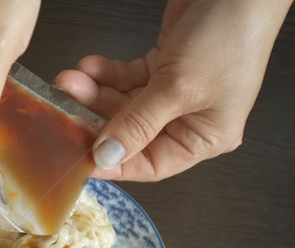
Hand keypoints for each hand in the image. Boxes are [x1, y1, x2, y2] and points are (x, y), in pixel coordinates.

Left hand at [55, 0, 291, 181]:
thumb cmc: (228, 36)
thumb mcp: (178, 88)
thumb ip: (138, 124)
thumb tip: (107, 158)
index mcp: (205, 138)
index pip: (151, 164)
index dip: (114, 163)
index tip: (79, 158)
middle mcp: (191, 120)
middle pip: (132, 133)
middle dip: (98, 119)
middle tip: (65, 111)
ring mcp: (176, 92)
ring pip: (124, 104)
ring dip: (96, 93)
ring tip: (72, 80)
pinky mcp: (165, 65)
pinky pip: (128, 79)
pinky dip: (108, 73)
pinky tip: (91, 66)